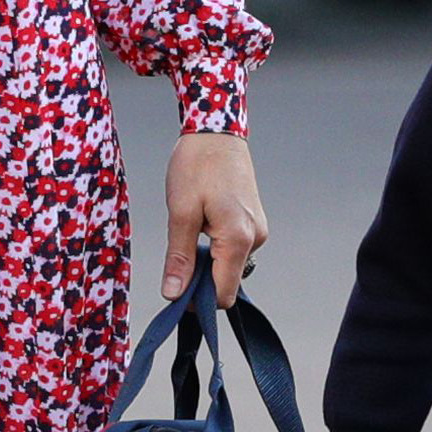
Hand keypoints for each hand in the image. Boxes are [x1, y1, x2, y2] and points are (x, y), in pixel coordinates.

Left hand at [162, 129, 264, 305]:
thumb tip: (173, 294)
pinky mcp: (255, 222)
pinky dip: (216, 248)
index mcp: (238, 238)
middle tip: (176, 260)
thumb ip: (179, 257)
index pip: (223, 294)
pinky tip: (202, 224)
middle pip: (228, 282)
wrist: (216, 130)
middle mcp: (256, 238)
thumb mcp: (180, 212)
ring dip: (208, 262)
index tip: (174, 292)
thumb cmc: (197, 165)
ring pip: (230, 266)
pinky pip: (235, 249)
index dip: (197, 302)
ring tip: (190, 231)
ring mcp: (258, 230)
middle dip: (201, 281)